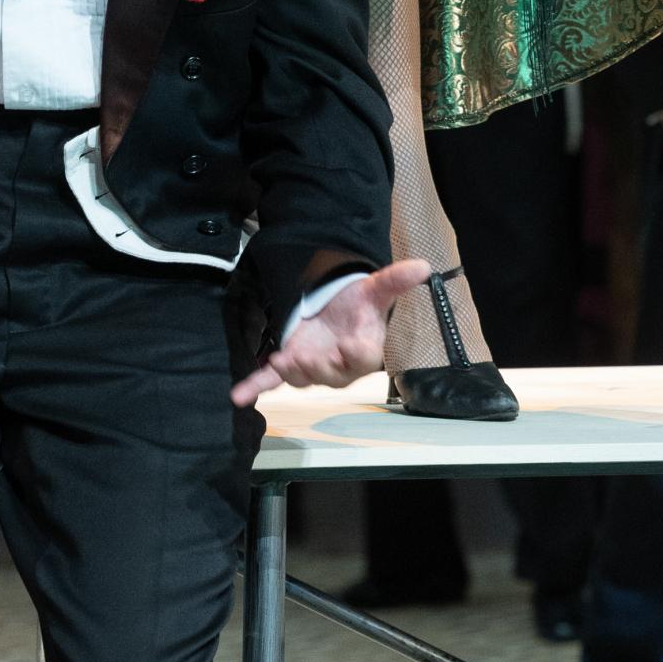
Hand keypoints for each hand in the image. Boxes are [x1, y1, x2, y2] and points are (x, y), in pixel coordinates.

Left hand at [230, 258, 433, 408]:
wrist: (340, 311)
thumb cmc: (361, 305)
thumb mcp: (376, 289)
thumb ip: (395, 280)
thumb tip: (423, 266)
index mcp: (364, 349)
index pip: (363, 358)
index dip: (355, 354)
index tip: (348, 345)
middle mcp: (339, 365)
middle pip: (330, 375)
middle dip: (317, 368)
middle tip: (304, 357)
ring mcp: (313, 366)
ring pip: (303, 378)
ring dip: (290, 373)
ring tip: (279, 361)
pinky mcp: (291, 363)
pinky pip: (273, 381)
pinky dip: (256, 386)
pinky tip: (239, 395)